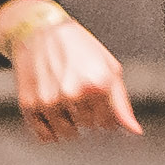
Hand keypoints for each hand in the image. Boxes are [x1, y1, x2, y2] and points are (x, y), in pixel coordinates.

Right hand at [0, 0, 139, 143]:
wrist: (40, 29)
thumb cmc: (77, 46)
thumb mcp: (108, 67)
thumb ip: (121, 102)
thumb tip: (134, 130)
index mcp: (97, 84)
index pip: (108, 124)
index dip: (103, 112)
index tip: (96, 97)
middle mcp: (73, 93)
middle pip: (88, 127)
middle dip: (86, 114)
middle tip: (78, 91)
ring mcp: (49, 101)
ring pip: (66, 134)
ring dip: (67, 122)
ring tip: (63, 99)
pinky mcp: (29, 105)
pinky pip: (45, 135)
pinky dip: (49, 129)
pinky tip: (51, 110)